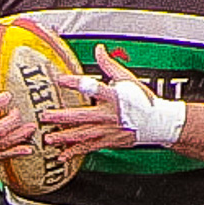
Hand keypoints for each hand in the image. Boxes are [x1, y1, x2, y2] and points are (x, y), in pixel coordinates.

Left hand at [48, 45, 180, 152]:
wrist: (158, 122)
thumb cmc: (142, 100)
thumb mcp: (127, 79)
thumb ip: (109, 65)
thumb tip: (98, 49)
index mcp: (114, 96)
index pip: (92, 87)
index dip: (75, 83)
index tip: (60, 79)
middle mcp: (109, 114)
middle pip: (82, 116)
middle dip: (62, 117)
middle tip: (45, 116)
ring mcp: (109, 130)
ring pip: (83, 134)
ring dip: (65, 137)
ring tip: (49, 138)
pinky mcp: (109, 141)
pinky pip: (89, 147)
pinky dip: (75, 152)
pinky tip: (62, 155)